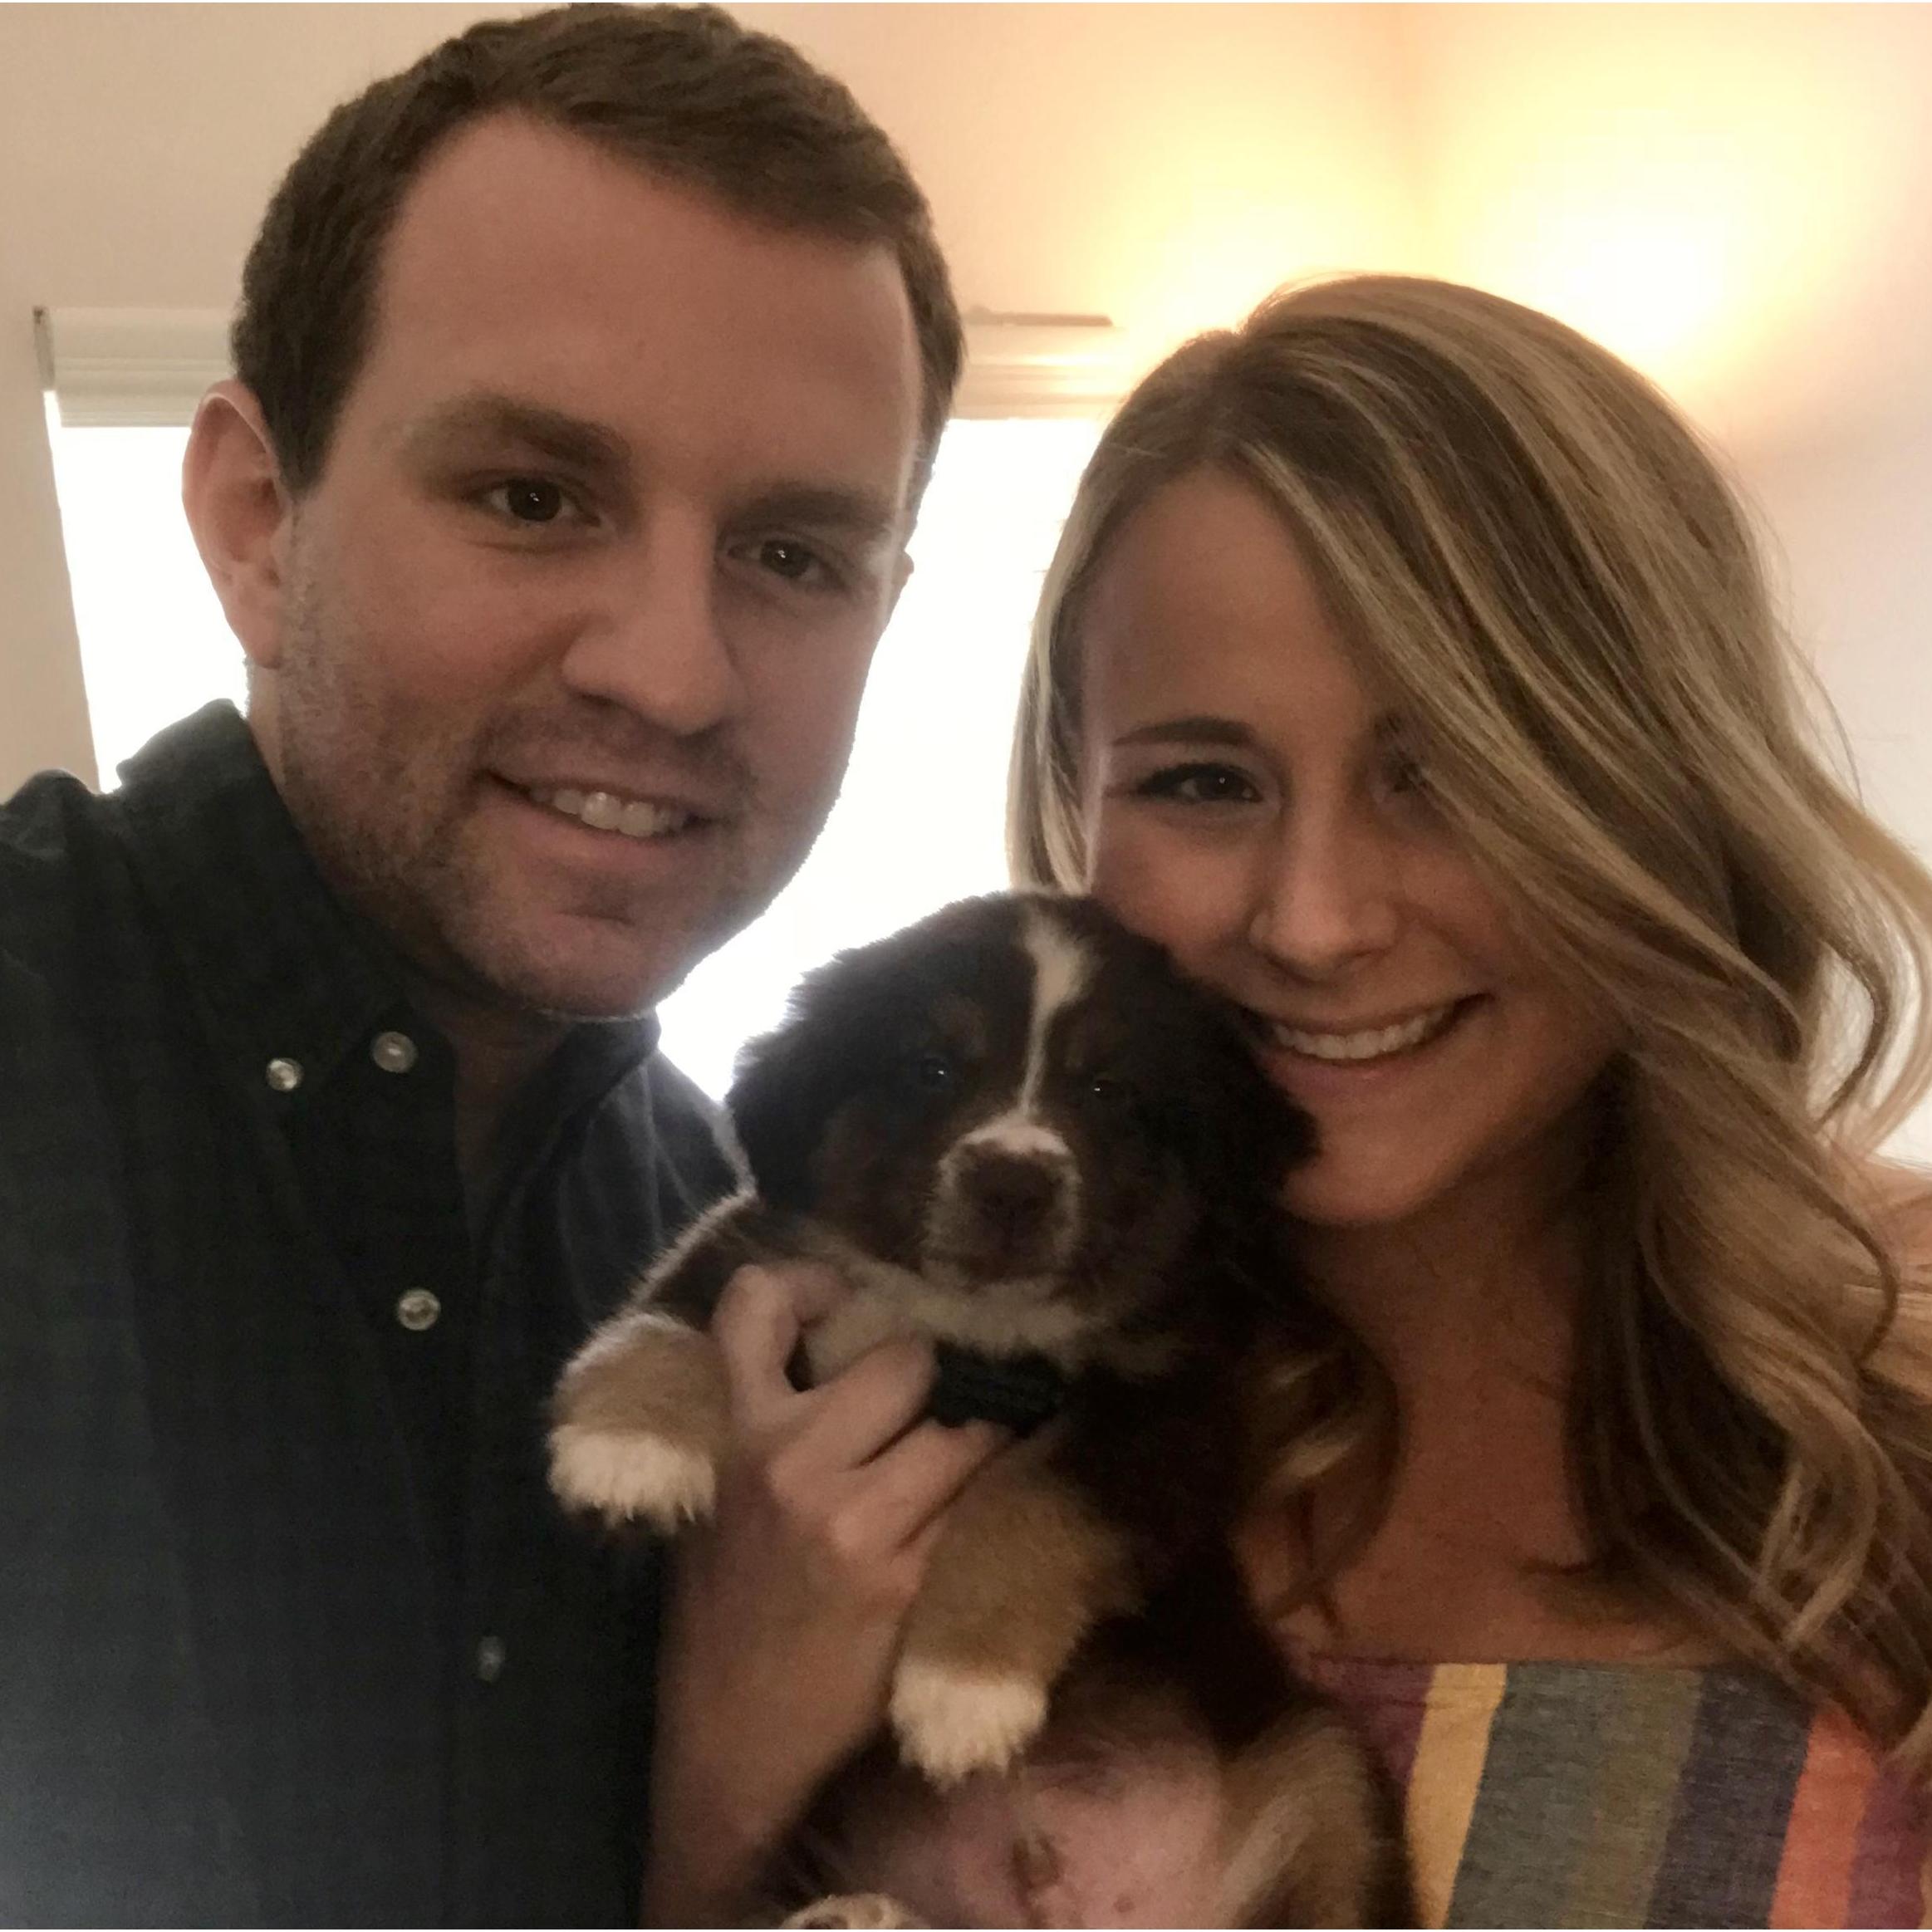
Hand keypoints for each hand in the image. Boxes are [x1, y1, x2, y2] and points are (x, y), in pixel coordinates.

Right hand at [641, 1263, 1005, 1924]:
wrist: (732, 1742)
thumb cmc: (724, 1614)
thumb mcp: (716, 1500)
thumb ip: (762, 1422)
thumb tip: (832, 1349)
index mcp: (736, 1435)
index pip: (755, 1308)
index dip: (809, 1280)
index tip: (846, 1296)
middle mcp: (794, 1463)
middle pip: (908, 1360)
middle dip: (940, 1370)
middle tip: (960, 1384)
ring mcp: (857, 1522)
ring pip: (965, 1430)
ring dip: (992, 1433)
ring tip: (1002, 1437)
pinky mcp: (910, 1579)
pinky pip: (984, 1502)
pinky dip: (1009, 1490)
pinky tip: (1025, 1487)